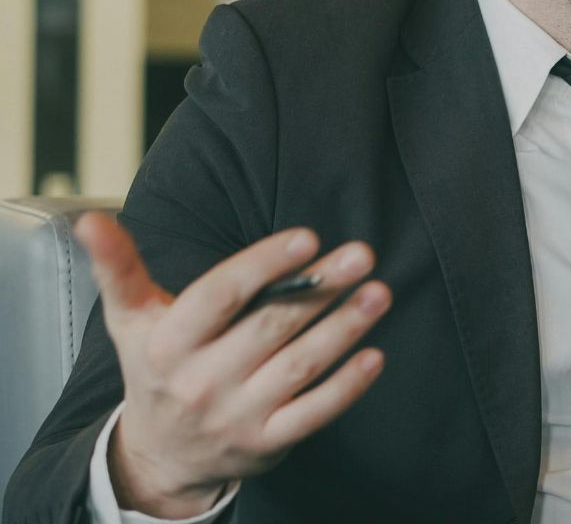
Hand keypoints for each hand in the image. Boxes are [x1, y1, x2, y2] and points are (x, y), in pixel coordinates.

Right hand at [73, 213, 389, 517]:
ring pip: (299, 366)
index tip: (307, 236)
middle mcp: (200, 381)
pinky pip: (314, 413)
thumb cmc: (156, 366)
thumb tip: (90, 219)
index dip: (263, 265)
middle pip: (270, 326)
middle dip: (320, 288)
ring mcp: (236, 415)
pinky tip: (374, 354)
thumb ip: (119, 266)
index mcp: (168, 343)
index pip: (220, 296)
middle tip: (362, 254)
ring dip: (344, 328)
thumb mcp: (130, 318)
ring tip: (378, 293)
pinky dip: (346, 386)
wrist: (160, 454)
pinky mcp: (267, 442)